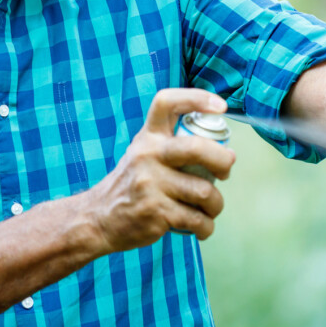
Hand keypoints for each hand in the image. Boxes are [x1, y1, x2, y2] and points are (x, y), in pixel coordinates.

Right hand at [86, 88, 235, 252]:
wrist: (99, 219)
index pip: (167, 103)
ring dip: (216, 204)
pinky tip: (202, 227)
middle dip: (223, 161)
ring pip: (204, 191)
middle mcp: (147, 155)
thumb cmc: (133, 184)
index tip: (221, 106)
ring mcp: (150, 184)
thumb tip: (225, 151)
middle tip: (226, 171)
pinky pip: (196, 219)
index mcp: (148, 137)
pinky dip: (207, 227)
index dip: (197, 98)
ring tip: (212, 209)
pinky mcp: (155, 211)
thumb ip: (174, 145)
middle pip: (197, 148)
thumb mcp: (143, 153)